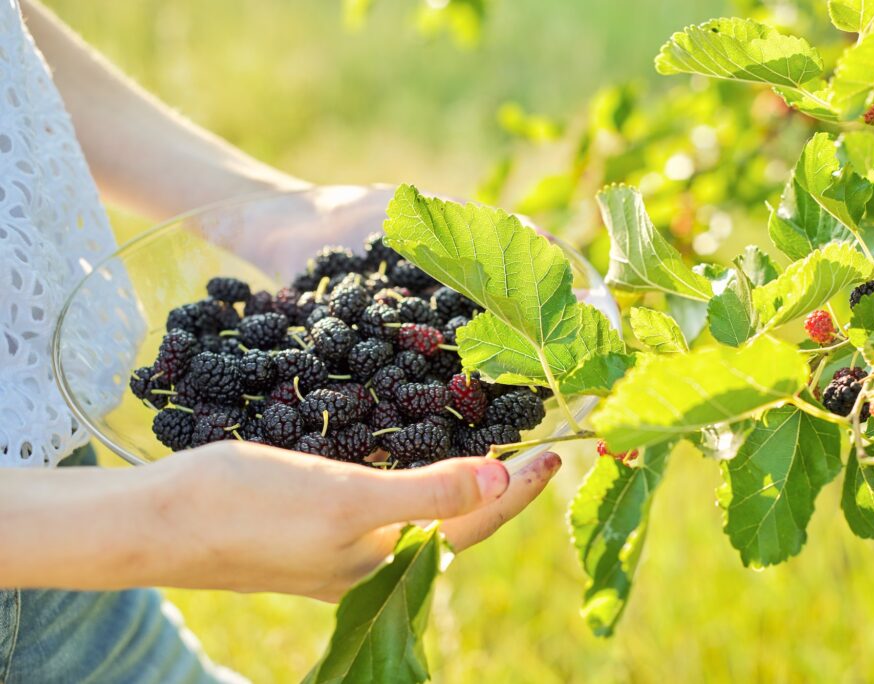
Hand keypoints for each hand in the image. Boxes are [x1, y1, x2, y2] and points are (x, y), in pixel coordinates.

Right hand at [147, 441, 560, 600]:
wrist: (156, 522)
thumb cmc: (249, 510)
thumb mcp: (348, 501)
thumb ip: (429, 494)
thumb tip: (506, 483)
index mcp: (389, 559)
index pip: (476, 522)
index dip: (520, 488)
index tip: (557, 452)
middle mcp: (374, 559)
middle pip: (455, 521)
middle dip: (501, 486)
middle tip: (535, 443)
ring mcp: (342, 546)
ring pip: (421, 509)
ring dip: (461, 476)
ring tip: (491, 440)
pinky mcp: (313, 523)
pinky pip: (385, 499)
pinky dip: (415, 472)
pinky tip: (415, 447)